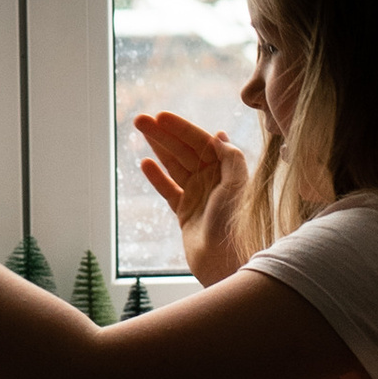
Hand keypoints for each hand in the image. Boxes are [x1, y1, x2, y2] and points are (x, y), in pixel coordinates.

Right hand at [133, 110, 252, 284]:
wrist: (224, 262)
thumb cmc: (233, 224)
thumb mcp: (237, 186)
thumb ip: (230, 158)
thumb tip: (217, 134)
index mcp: (226, 170)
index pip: (200, 142)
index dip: (181, 128)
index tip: (161, 116)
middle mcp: (212, 179)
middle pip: (184, 150)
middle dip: (163, 134)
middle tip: (140, 120)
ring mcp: (197, 195)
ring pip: (174, 165)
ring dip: (157, 148)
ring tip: (140, 132)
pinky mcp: (185, 212)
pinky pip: (168, 189)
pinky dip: (157, 177)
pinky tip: (145, 164)